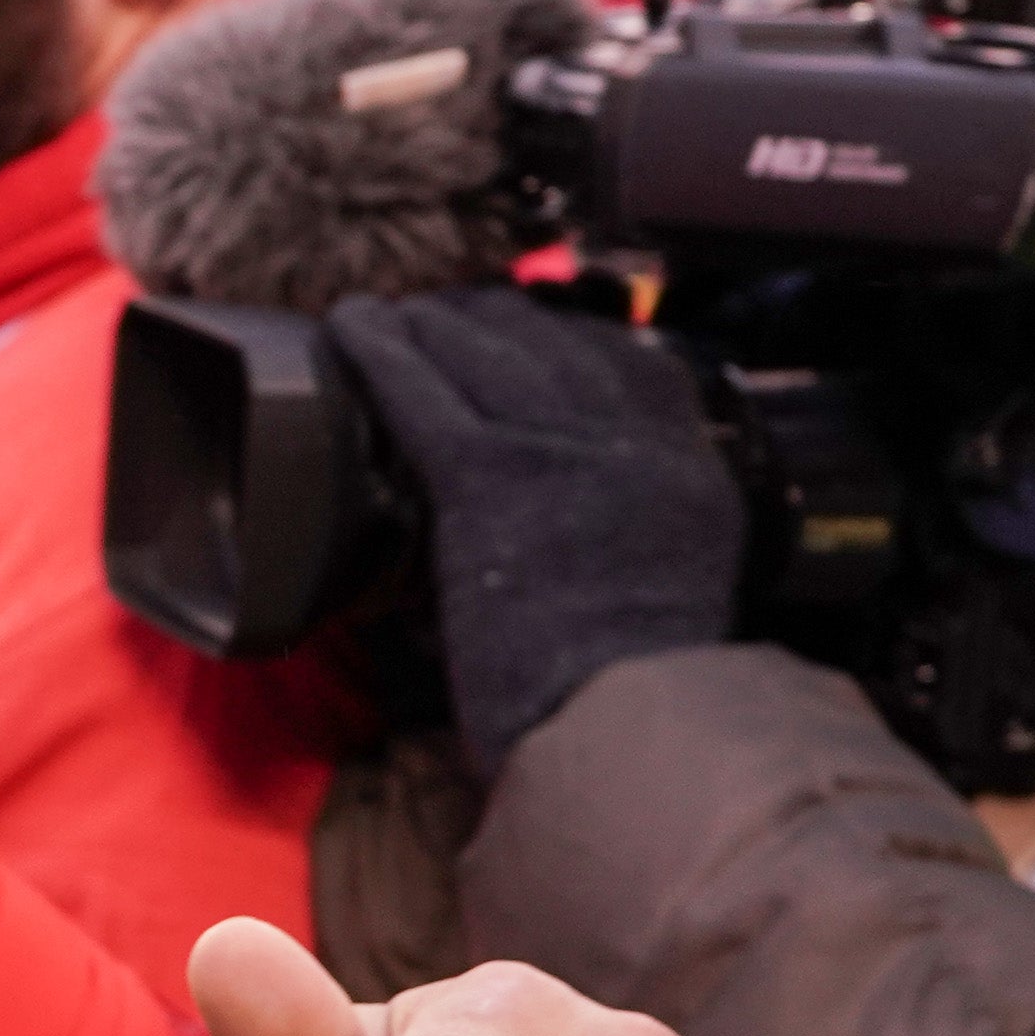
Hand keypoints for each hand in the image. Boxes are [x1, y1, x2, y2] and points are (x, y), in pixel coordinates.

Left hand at [316, 289, 736, 760]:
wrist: (624, 719)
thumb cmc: (628, 688)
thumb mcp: (669, 586)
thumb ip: (634, 531)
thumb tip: (573, 520)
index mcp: (685, 467)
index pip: (626, 362)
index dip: (559, 337)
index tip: (517, 331)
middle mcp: (632, 440)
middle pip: (550, 341)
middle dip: (485, 322)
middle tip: (435, 317)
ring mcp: (561, 450)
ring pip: (484, 350)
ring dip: (426, 324)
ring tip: (384, 315)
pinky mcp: (489, 476)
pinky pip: (424, 390)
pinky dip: (381, 350)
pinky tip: (349, 326)